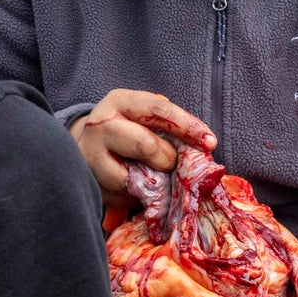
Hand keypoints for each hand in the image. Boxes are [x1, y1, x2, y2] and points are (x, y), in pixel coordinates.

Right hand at [71, 89, 215, 207]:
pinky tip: (139, 188)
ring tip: (155, 178)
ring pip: (131, 175)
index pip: (159, 110)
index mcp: (120, 101)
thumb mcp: (143, 116)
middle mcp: (101, 125)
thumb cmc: (128, 129)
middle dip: (168, 159)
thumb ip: (167, 123)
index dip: (188, 126)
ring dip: (152, 181)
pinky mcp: (90, 181)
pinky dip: (138, 195)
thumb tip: (201, 143)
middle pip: (145, 145)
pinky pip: (123, 194)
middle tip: (174, 165)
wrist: (87, 147)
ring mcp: (91, 155)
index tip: (210, 142)